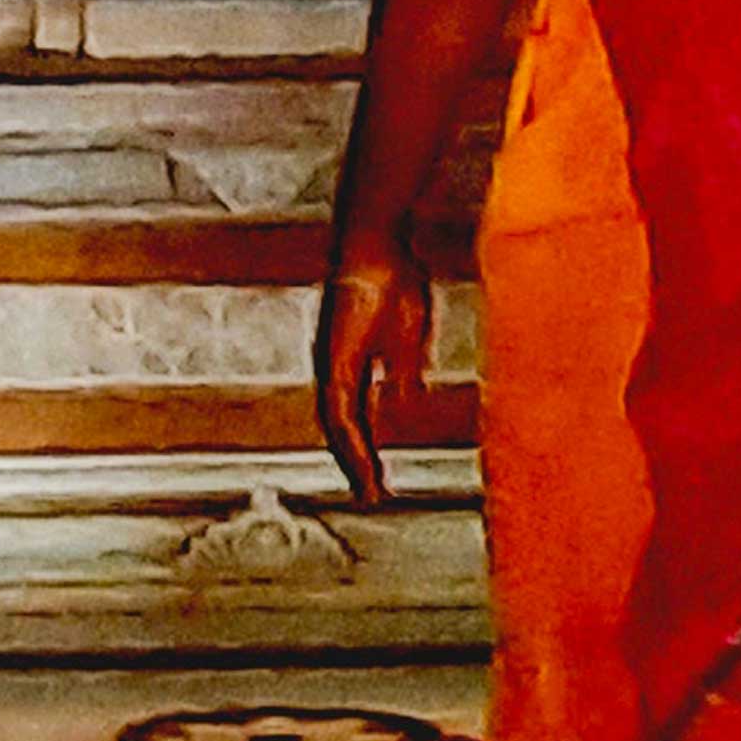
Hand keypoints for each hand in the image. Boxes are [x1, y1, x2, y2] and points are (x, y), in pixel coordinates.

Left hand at [311, 242, 428, 508]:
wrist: (377, 245)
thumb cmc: (393, 276)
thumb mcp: (407, 335)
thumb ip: (402, 370)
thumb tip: (404, 399)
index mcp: (352, 361)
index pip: (356, 415)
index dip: (366, 446)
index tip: (379, 475)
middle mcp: (336, 368)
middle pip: (343, 428)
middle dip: (358, 463)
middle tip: (373, 494)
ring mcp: (332, 364)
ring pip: (339, 426)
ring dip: (354, 460)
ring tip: (370, 490)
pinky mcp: (336, 359)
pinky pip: (341, 410)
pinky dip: (351, 440)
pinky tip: (363, 461)